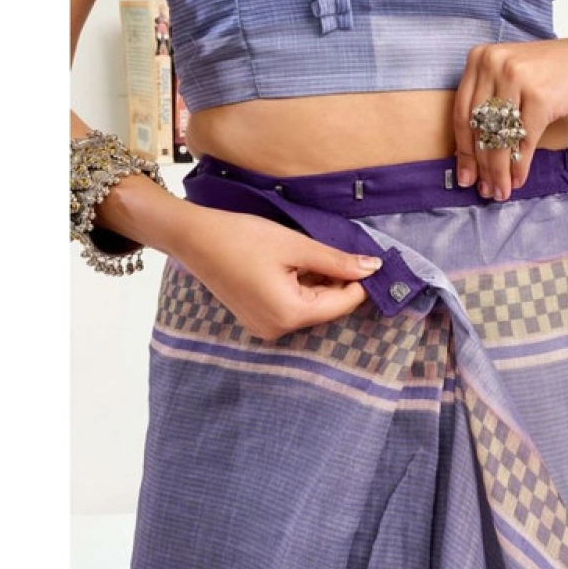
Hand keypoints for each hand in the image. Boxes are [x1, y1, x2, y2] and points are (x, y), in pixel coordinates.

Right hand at [173, 206, 379, 340]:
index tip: (373, 259)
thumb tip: (373, 267)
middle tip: (342, 249)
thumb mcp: (296, 245)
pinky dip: (302, 287)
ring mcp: (265, 328)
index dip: (361, 282)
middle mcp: (278, 330)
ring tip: (312, 252)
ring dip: (320, 282)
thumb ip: (337, 260)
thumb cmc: (243, 238)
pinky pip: (292, 307)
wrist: (194, 238)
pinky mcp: (257, 319)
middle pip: (327, 307)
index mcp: (290, 314)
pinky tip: (296, 263)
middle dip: (339, 281)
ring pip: (311, 306)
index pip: (343, 304)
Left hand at [452, 36, 567, 200]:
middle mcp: (494, 63)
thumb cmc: (556, 75)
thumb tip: (471, 158)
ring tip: (501, 191)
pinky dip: (519, 166)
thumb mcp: (514, 78)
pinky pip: (523, 141)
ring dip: (499, 172)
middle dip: (480, 166)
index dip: (462, 150)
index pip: (461, 112)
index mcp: (480, 57)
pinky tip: (518, 181)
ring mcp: (517, 78)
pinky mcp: (540, 96)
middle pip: (478, 127)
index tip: (463, 176)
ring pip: (499, 137)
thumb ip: (490, 104)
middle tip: (484, 190)